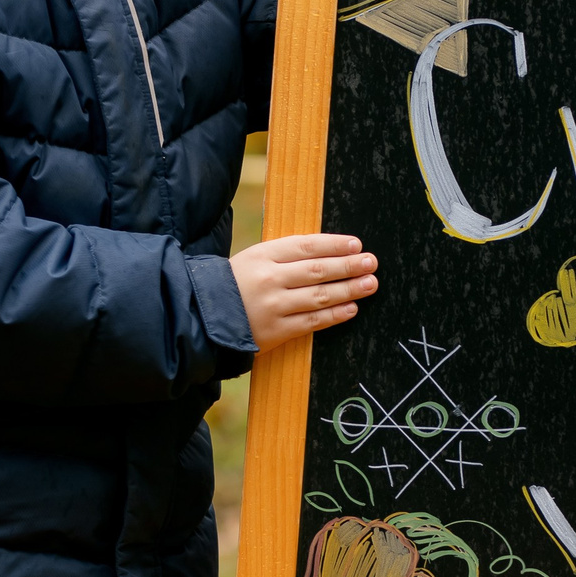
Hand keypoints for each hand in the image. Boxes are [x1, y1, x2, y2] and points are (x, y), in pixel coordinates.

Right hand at [232, 234, 377, 347]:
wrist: (203, 317)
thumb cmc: (235, 283)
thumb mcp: (253, 259)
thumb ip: (285, 255)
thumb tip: (328, 251)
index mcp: (262, 256)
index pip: (306, 246)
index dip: (334, 245)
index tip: (356, 245)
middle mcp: (269, 280)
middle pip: (317, 271)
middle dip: (348, 266)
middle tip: (372, 262)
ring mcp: (272, 307)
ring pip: (318, 297)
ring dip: (349, 290)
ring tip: (369, 284)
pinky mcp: (275, 331)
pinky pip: (311, 322)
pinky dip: (334, 315)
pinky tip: (352, 308)